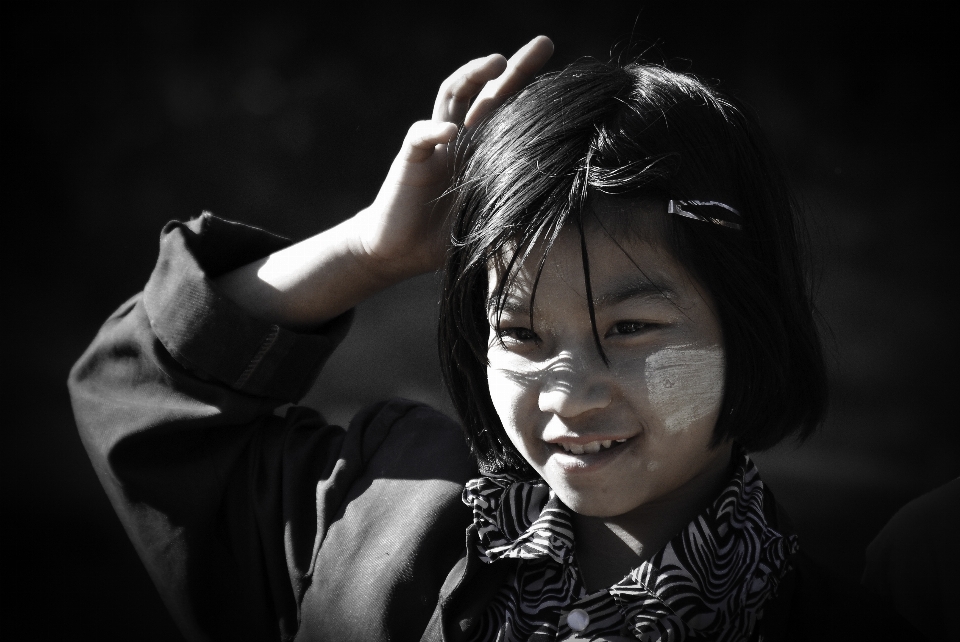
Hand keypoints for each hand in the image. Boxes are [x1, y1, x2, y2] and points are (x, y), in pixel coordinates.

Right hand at [351, 35, 553, 280]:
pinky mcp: (409, 161)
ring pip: (451, 96)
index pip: (508, 108)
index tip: (565, 74)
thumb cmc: (445, 238)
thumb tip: (571, 205)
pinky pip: (420, 137)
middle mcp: (458, 138)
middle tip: (543, 44)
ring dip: (471, 75)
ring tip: (496, 63)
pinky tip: (452, 133)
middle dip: (513, 66)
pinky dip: (434, 132)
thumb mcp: (493, 221)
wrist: (399, 253)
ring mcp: (433, 145)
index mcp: (480, 151)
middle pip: (485, 90)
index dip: (532, 87)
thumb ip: (519, 207)